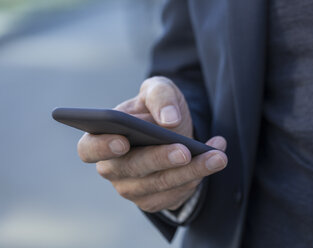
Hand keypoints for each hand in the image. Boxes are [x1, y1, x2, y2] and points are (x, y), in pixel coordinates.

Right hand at [77, 76, 227, 211]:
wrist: (173, 129)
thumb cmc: (157, 109)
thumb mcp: (160, 90)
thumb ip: (161, 97)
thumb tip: (169, 120)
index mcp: (103, 138)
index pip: (89, 148)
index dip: (101, 147)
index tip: (122, 141)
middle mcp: (113, 168)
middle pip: (130, 169)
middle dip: (160, 159)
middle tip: (184, 150)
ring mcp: (132, 188)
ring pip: (158, 185)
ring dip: (191, 171)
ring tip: (217, 155)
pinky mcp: (153, 200)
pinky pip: (175, 195)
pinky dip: (197, 177)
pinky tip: (214, 159)